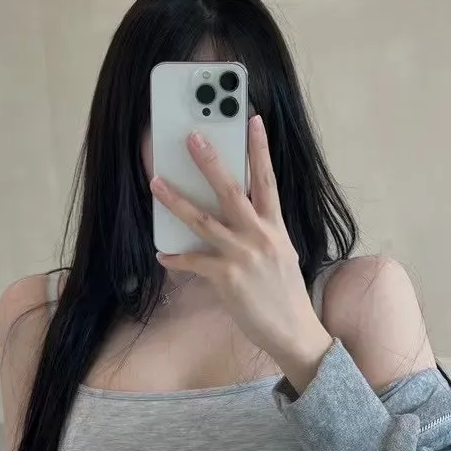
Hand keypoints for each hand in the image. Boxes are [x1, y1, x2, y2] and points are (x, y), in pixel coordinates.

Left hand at [150, 115, 332, 393]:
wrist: (294, 331)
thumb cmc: (284, 293)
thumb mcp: (281, 253)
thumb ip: (260, 231)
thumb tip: (234, 216)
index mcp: (275, 226)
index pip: (268, 179)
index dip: (260, 148)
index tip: (253, 119)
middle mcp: (260, 235)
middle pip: (232, 190)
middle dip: (210, 162)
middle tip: (192, 138)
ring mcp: (243, 256)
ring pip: (203, 221)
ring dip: (176, 201)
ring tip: (156, 183)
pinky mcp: (228, 278)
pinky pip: (194, 262)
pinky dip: (176, 259)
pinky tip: (162, 255)